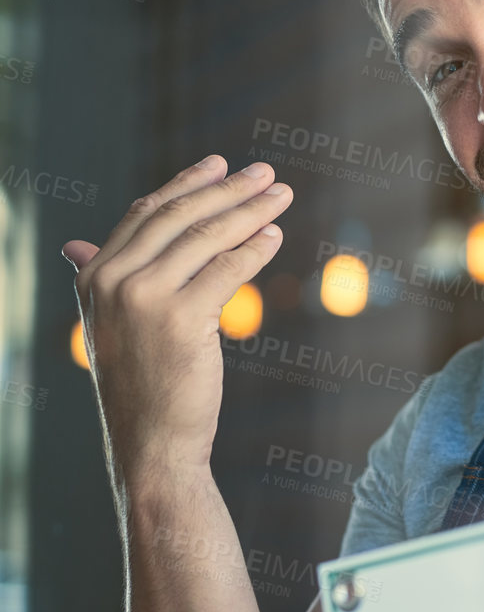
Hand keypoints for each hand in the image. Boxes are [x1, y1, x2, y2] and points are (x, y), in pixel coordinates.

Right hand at [62, 156, 292, 488]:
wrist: (151, 445)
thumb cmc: (139, 386)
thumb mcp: (108, 327)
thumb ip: (99, 280)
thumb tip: (73, 246)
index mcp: (92, 277)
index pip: (145, 214)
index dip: (186, 185)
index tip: (220, 166)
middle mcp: (112, 281)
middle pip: (179, 218)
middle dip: (227, 189)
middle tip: (265, 173)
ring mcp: (144, 298)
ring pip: (207, 238)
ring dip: (250, 212)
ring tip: (282, 197)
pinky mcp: (181, 319)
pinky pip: (227, 270)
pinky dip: (254, 249)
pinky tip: (275, 236)